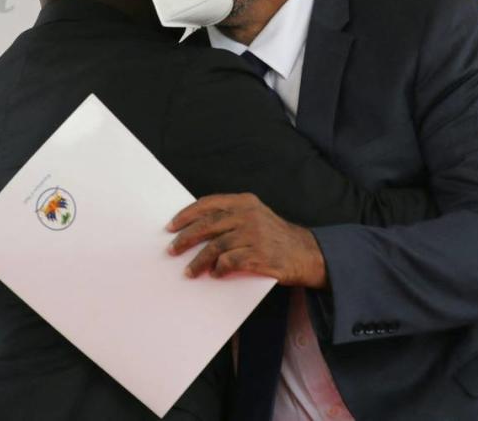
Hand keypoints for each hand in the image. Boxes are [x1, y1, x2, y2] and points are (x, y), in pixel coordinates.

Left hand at [166, 193, 327, 287]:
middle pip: (207, 225)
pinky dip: (218, 269)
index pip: (208, 203)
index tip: (172, 226)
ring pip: (214, 247)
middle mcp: (248, 215)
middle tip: (172, 250)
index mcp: (245, 202)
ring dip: (198, 261)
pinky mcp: (258, 255)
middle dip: (186, 238)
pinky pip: (228, 262)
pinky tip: (215, 274)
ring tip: (189, 271)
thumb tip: (195, 227)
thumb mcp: (256, 216)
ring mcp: (254, 235)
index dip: (187, 215)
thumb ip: (231, 217)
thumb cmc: (275, 236)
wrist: (306, 253)